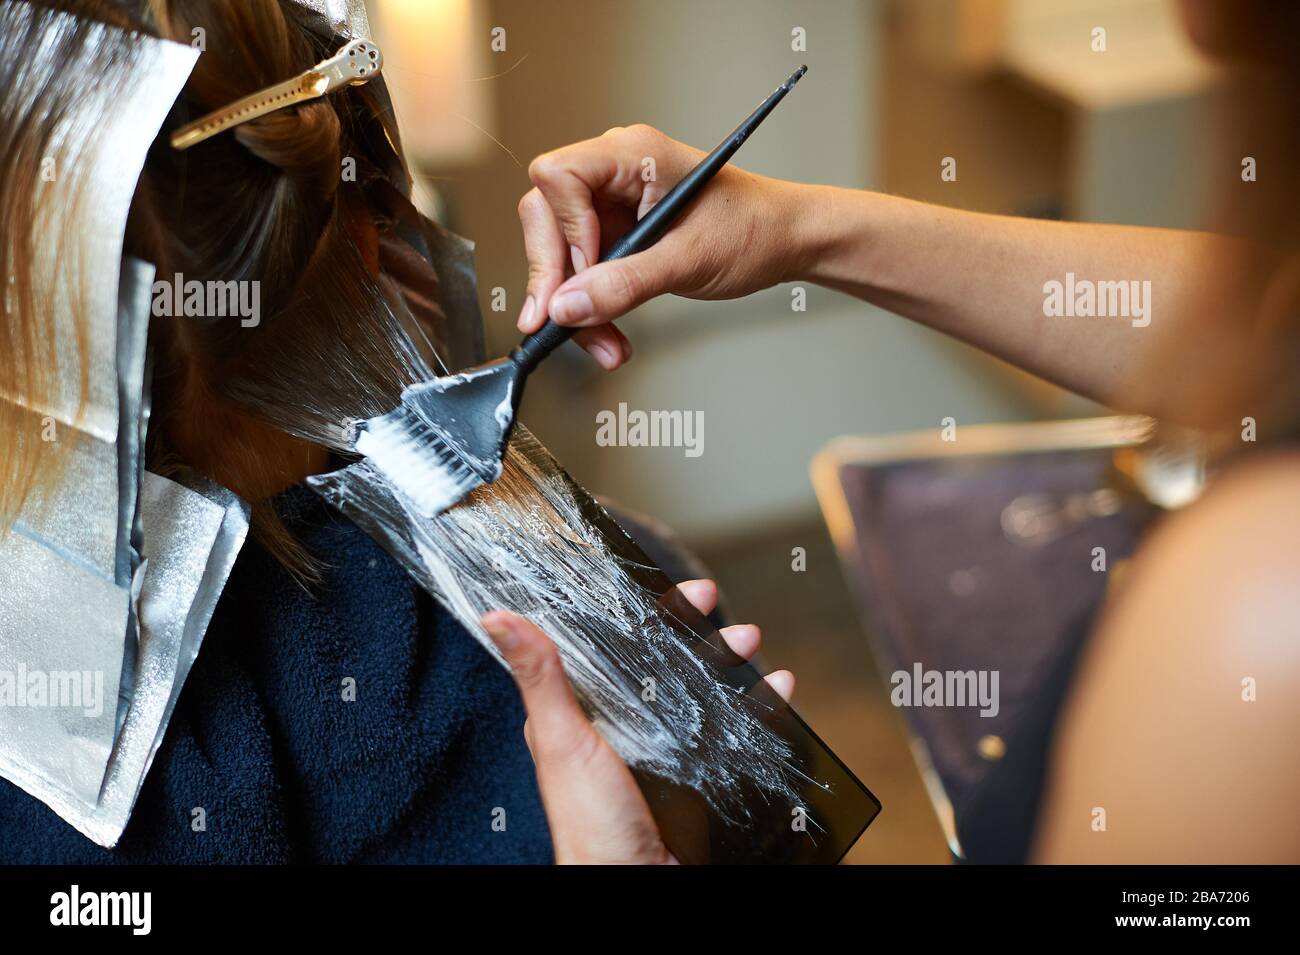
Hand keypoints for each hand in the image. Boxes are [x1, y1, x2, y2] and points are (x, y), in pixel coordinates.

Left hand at [480, 578, 794, 863]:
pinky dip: (758, 709)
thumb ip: (539, 677)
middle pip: (663, 662)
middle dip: (695, 630)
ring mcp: (663, 752)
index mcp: (583, 713)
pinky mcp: (696, 777)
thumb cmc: (588, 825)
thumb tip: (497, 618)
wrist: (637, 886)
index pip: (613, 645)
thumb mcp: (563, 740)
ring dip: (728, 661)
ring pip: (699, 690)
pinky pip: (731, 733)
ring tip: (752, 642)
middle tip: (717, 605)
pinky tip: (777, 691)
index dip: (643, 613)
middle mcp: (623, 727)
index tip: (671, 590)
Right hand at [516, 124, 817, 368]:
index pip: (557, 176)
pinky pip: (583, 271)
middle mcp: (616, 172)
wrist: (785, 242)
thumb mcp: (689, 261)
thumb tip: (566, 307)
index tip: (586, 272)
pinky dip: (591, 307)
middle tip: (565, 323)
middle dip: (556, 278)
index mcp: (634, 155)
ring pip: (561, 253)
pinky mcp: (617, 233)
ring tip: (603, 343)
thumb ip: (624, 284)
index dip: (563, 228)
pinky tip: (608, 334)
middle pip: (546, 216)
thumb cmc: (755, 229)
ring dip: (574, 305)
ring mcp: (613, 203)